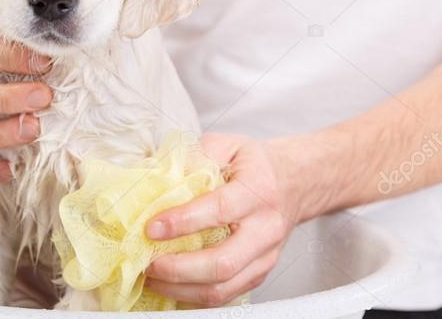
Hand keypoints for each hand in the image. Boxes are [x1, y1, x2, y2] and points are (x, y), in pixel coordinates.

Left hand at [143, 133, 306, 306]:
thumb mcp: (227, 144)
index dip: (182, 222)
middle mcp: (266, 228)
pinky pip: (226, 295)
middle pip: (222, 263)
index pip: (219, 210)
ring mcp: (266, 256)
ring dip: (181, 289)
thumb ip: (196, 156)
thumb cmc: (255, 164)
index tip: (150, 228)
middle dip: (178, 268)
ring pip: (223, 288)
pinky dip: (194, 297)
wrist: (294, 182)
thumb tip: (159, 176)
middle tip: (147, 262)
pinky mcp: (260, 273)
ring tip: (152, 278)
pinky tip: (171, 286)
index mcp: (258, 190)